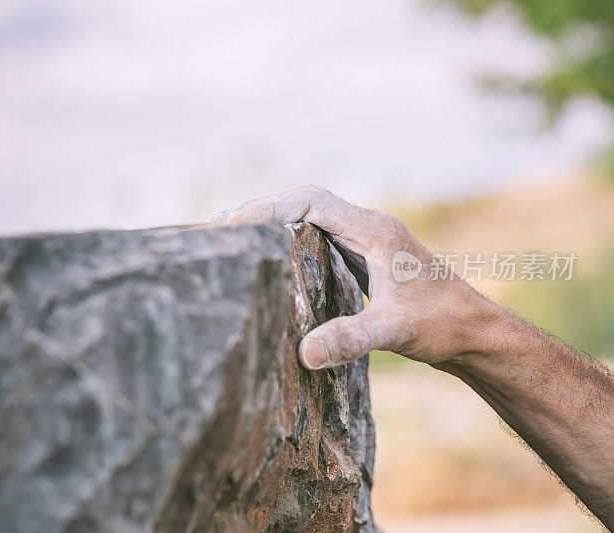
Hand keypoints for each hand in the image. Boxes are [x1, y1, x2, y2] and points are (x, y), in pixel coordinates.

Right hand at [213, 185, 502, 369]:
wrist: (476, 332)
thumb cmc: (442, 325)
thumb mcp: (394, 331)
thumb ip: (350, 338)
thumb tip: (303, 354)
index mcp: (373, 230)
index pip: (311, 201)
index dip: (268, 207)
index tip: (233, 223)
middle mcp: (369, 227)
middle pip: (306, 203)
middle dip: (263, 211)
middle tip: (221, 230)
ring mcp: (369, 241)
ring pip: (313, 219)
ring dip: (276, 223)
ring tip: (237, 240)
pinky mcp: (369, 259)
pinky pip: (322, 238)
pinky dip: (293, 241)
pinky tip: (275, 261)